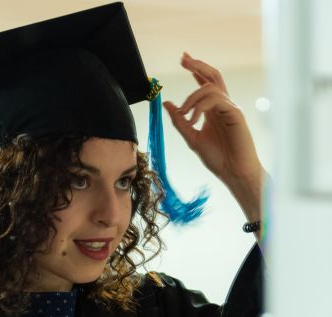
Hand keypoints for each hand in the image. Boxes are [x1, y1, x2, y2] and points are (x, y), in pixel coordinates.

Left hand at [163, 52, 264, 223]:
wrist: (233, 172)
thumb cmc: (218, 158)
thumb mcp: (192, 137)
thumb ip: (179, 121)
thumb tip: (167, 104)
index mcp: (212, 110)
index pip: (204, 83)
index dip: (195, 69)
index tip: (184, 58)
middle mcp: (222, 105)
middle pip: (212, 76)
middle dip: (197, 65)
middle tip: (183, 59)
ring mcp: (230, 108)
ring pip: (210, 88)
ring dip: (192, 98)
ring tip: (184, 115)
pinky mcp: (235, 114)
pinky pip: (216, 100)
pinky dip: (200, 107)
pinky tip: (193, 120)